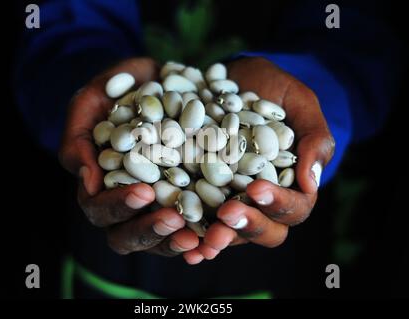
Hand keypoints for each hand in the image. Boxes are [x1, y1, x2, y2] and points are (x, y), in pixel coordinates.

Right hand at [59, 58, 198, 256]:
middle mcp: (128, 202)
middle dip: (149, 229)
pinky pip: (195, 227)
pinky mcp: (191, 201)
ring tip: (197, 234)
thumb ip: (80, 139)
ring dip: (177, 240)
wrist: (163, 78)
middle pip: (128, 235)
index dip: (118, 205)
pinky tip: (220, 233)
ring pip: (161, 239)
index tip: (143, 191)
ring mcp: (159, 205)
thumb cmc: (120, 87)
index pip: (99, 208)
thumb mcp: (92, 101)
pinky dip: (206, 234)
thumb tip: (89, 183)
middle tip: (173, 219)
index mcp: (100, 184)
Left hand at [183, 57, 334, 263]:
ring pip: (231, 232)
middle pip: (265, 230)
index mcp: (292, 184)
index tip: (256, 189)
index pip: (295, 207)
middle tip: (226, 214)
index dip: (278, 203)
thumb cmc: (272, 89)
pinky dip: (190, 233)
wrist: (233, 79)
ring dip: (217, 239)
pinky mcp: (202, 194)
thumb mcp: (299, 102)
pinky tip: (180, 240)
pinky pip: (199, 220)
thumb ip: (314, 138)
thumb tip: (311, 183)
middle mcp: (262, 200)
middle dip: (247, 225)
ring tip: (201, 240)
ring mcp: (232, 200)